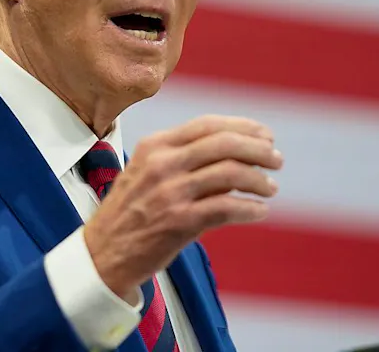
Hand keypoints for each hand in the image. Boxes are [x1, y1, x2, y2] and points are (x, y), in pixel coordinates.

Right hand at [82, 115, 282, 300]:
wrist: (102, 253)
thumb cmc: (129, 213)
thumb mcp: (145, 171)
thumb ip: (181, 157)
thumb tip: (235, 150)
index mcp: (155, 146)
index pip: (208, 125)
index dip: (243, 127)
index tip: (265, 135)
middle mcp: (163, 164)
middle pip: (225, 144)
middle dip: (259, 150)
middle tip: (276, 159)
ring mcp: (171, 193)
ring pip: (231, 174)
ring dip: (259, 180)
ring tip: (270, 188)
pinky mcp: (180, 222)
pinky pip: (228, 208)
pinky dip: (250, 209)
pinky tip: (259, 211)